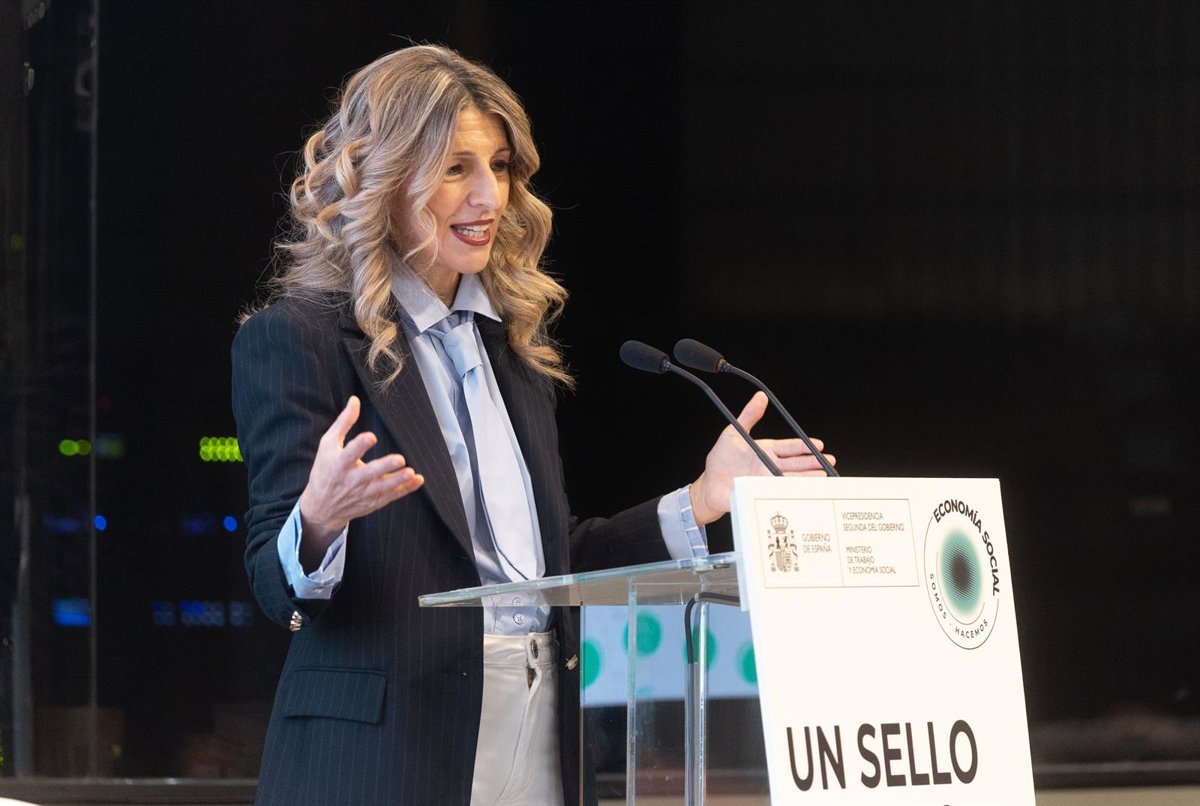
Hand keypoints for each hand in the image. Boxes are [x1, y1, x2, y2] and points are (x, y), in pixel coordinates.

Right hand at [297, 396, 423, 569]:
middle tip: (400, 459)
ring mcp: (363, 493)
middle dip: (384, 467)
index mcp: (339, 463)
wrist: (321, 507)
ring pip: (383, 488)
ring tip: (411, 473)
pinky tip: (417, 480)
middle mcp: (352, 479)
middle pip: (370, 473)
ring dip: (398, 481)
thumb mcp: (328, 445)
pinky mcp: (372, 502)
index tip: (371, 437)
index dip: (360, 445)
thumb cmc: (325, 470)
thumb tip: (355, 400)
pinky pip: (390, 496)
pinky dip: (404, 490)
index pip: (349, 453)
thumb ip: (343, 423)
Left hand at [689, 391, 834, 525]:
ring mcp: (767, 480)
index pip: (789, 447)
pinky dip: (793, 492)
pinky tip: (804, 491)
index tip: (818, 445)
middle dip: (812, 462)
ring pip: (792, 478)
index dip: (803, 446)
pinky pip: (780, 493)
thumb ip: (749, 415)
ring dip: (808, 477)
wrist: (709, 485)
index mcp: (766, 450)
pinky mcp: (762, 493)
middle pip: (796, 463)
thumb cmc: (720, 460)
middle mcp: (769, 465)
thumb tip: (760, 396)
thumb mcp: (734, 433)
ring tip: (823, 476)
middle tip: (828, 461)